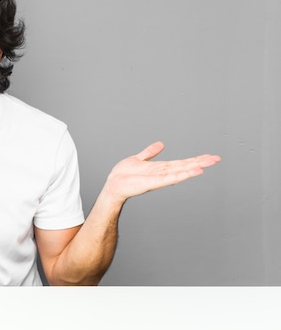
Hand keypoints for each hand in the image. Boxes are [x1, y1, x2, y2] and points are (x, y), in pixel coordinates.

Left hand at [102, 141, 220, 204]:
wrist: (113, 185)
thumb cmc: (124, 174)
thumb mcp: (138, 159)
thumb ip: (150, 152)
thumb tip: (161, 144)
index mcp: (160, 168)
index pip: (182, 162)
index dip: (195, 159)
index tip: (210, 156)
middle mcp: (162, 173)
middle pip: (185, 166)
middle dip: (200, 162)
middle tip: (217, 158)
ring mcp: (158, 178)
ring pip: (180, 172)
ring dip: (193, 168)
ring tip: (208, 165)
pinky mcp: (152, 182)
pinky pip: (169, 178)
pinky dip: (181, 175)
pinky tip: (191, 172)